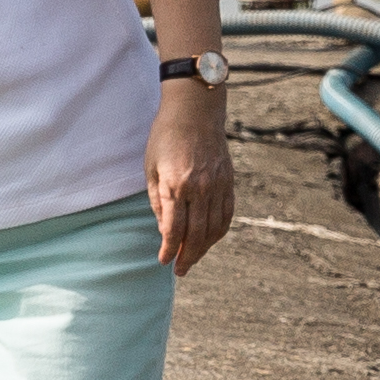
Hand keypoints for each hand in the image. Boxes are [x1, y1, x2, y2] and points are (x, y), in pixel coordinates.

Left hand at [147, 86, 232, 274]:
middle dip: (187, 256)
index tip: (163, 261)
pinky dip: (219, 232)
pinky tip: (209, 239)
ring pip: (214, 228)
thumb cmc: (166, 136)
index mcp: (176, 185)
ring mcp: (217, 185)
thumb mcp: (151, 167)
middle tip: (180, 270)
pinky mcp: (229, 181)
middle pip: (196, 234)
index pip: (174, 229)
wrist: (195, 109)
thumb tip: (165, 229)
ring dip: (204, 249)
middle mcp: (200, 188)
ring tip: (192, 258)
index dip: (168, 249)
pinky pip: (227, 214)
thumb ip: (157, 200)